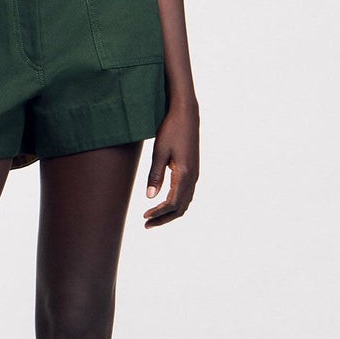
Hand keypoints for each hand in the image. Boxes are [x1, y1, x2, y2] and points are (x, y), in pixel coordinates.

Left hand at [142, 101, 198, 226]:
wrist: (186, 114)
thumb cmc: (171, 130)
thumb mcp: (159, 152)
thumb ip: (155, 175)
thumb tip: (150, 198)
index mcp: (184, 174)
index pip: (172, 203)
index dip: (158, 213)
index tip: (144, 216)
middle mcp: (193, 177)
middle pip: (180, 208)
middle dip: (164, 219)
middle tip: (146, 224)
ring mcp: (195, 174)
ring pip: (185, 202)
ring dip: (170, 213)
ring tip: (153, 217)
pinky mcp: (193, 170)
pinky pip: (186, 194)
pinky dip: (176, 203)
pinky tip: (165, 203)